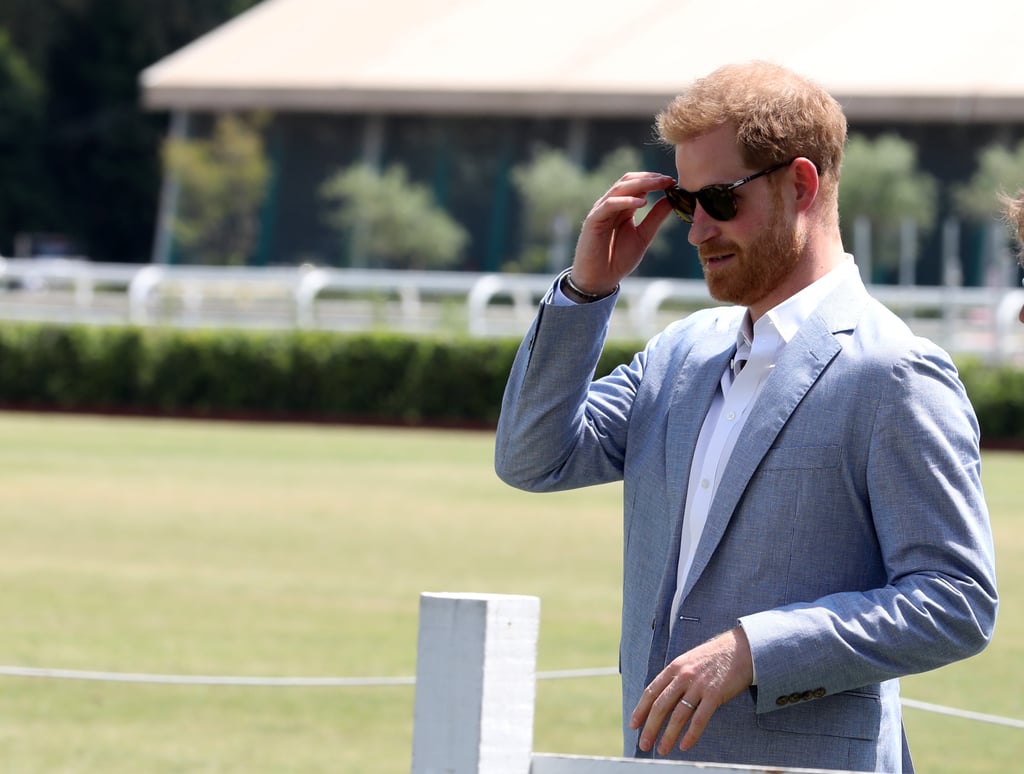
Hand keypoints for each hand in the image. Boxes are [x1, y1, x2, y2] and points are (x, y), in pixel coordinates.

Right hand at [569, 172, 674, 294]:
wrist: (600, 279)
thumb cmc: (618, 260)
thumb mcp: (644, 235)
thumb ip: (655, 217)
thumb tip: (672, 199)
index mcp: (623, 207)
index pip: (638, 184)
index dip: (655, 180)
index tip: (673, 182)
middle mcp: (611, 205)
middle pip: (629, 181)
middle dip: (650, 178)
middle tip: (668, 180)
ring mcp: (601, 211)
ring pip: (619, 188)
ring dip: (640, 184)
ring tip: (659, 185)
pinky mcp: (593, 220)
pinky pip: (609, 204)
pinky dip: (626, 201)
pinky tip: (643, 202)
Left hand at [629, 626, 753, 755]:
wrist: (742, 648)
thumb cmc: (715, 657)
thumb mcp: (689, 661)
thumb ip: (676, 677)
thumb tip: (663, 697)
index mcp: (674, 667)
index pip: (652, 691)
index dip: (641, 709)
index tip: (633, 724)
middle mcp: (683, 676)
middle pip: (661, 705)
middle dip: (650, 727)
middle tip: (643, 743)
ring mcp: (699, 685)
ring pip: (678, 715)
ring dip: (668, 735)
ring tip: (662, 750)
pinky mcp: (715, 694)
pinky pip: (699, 719)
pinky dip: (691, 735)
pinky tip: (684, 745)